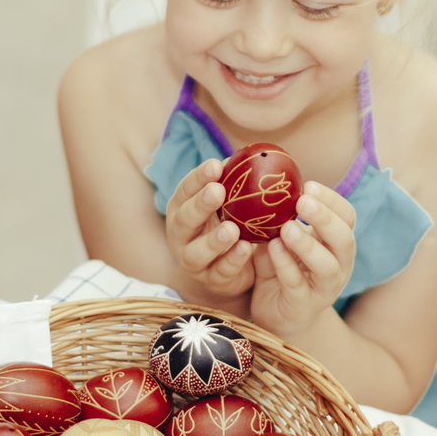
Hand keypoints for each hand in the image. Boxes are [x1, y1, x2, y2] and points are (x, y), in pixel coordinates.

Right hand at [164, 158, 256, 300]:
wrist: (229, 267)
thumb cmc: (226, 222)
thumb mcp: (227, 203)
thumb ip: (234, 183)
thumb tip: (256, 154)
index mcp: (182, 209)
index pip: (185, 190)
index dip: (198, 178)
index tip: (216, 165)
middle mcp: (180, 234)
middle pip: (184, 220)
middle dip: (200, 205)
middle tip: (218, 192)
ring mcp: (192, 260)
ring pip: (197, 252)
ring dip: (214, 240)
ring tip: (232, 229)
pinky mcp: (210, 280)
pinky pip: (220, 272)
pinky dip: (232, 261)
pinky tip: (246, 249)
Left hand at [245, 182, 356, 337]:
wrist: (277, 315)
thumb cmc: (281, 268)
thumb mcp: (283, 240)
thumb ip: (279, 218)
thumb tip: (263, 184)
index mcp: (337, 244)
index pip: (347, 217)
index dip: (332, 200)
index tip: (308, 186)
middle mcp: (339, 265)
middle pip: (344, 239)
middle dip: (325, 218)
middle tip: (302, 201)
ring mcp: (324, 288)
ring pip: (327, 265)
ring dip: (307, 244)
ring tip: (287, 228)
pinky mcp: (304, 306)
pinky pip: (297, 284)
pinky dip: (285, 265)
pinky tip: (272, 249)